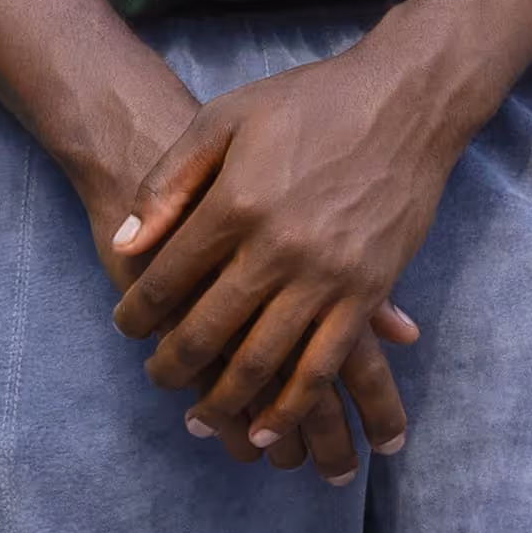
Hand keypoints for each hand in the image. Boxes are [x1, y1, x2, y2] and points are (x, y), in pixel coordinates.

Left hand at [102, 45, 467, 472]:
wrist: (406, 101)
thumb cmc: (309, 103)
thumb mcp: (224, 119)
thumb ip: (170, 183)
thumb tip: (126, 243)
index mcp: (235, 204)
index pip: (167, 278)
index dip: (138, 312)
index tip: (125, 328)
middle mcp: (278, 248)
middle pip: (208, 330)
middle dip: (173, 366)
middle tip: (156, 380)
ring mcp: (327, 275)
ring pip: (264, 362)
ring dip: (226, 401)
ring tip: (199, 419)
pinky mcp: (368, 292)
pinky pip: (324, 365)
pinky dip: (292, 406)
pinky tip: (266, 431)